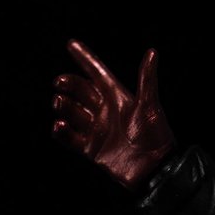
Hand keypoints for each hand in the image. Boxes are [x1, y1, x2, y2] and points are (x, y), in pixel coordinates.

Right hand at [52, 40, 175, 189]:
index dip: (86, 59)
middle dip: (68, 84)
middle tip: (59, 83)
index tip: (72, 44)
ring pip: (72, 112)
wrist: (152, 170)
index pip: (98, 73)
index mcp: (118, 98)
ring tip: (59, 103)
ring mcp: (97, 130)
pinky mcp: (91, 149)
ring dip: (63, 106)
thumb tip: (152, 52)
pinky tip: (60, 126)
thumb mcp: (150, 106)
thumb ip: (146, 80)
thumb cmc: (155, 136)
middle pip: (81, 91)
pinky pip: (70, 138)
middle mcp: (105, 111)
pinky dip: (61, 132)